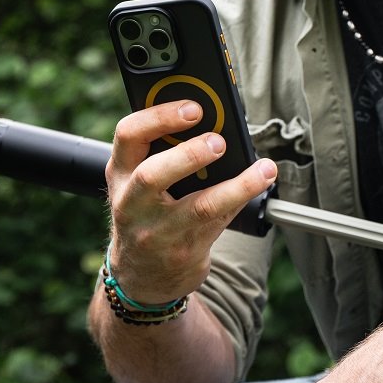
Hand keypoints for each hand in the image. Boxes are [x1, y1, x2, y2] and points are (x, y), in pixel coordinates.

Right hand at [105, 100, 276, 305]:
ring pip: (199, 207)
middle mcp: (132, 202)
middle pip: (152, 174)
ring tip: (261, 168)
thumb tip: (213, 119)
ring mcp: (158, 231)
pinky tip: (262, 180)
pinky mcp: (185, 250)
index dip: (159, 117)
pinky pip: (220, 222)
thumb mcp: (136, 182)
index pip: (128, 135)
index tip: (193, 107)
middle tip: (218, 141)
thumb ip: (161, 151)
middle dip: (188, 154)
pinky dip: (244, 197)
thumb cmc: (145, 214)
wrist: (142, 275)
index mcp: (120, 173)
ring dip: (235, 185)